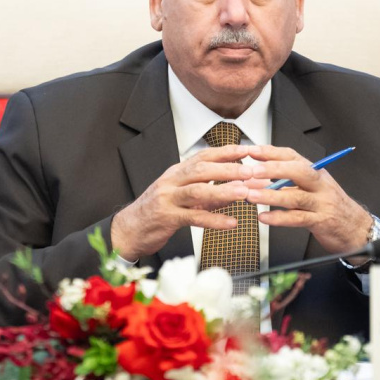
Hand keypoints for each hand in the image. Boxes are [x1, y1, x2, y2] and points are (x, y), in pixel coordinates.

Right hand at [110, 145, 257, 261]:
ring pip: (197, 191)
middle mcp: (171, 181)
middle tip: (251, 171)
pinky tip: (231, 223)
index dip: (226, 152)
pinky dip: (214, 220)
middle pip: (202, 169)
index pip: (203, 156)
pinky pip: (193, 217)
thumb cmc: (158, 212)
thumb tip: (238, 189)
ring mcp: (167, 199)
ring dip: (223, 191)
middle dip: (228, 169)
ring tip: (244, 193)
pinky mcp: (167, 218)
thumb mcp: (184, 198)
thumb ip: (210, 194)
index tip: (248, 149)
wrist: (129, 229)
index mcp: (177, 173)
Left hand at [244, 145, 371, 254]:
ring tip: (251, 195)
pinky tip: (264, 217)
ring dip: (270, 195)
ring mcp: (322, 202)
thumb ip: (287, 182)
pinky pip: (298, 218)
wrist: (355, 227)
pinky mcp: (321, 221)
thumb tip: (258, 176)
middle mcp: (320, 184)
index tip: (252, 151)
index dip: (271, 152)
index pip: (292, 156)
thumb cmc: (329, 205)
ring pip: (295, 196)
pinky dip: (279, 218)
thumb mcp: (311, 188)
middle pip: (298, 171)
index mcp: (315, 172)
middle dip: (274, 169)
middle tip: (253, 171)